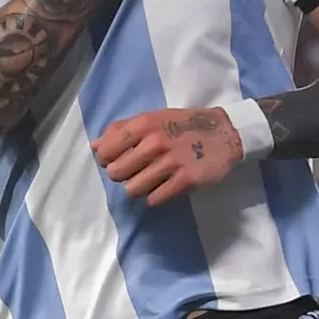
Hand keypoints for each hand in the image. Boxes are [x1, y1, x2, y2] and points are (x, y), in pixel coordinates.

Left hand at [93, 106, 243, 206]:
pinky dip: (156, 196)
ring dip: (140, 188)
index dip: (108, 160)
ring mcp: (171, 162)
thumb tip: (95, 147)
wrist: (224, 132)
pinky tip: (165, 186)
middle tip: (137, 171)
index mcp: (143, 125)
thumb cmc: (182, 125)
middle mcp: (155, 142)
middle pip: (117, 174)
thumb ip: (122, 130)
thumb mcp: (152, 118)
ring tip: (152, 179)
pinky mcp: (186, 180)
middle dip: (124, 175)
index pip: (106, 152)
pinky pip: (155, 199)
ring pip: (133, 190)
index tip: (118, 161)